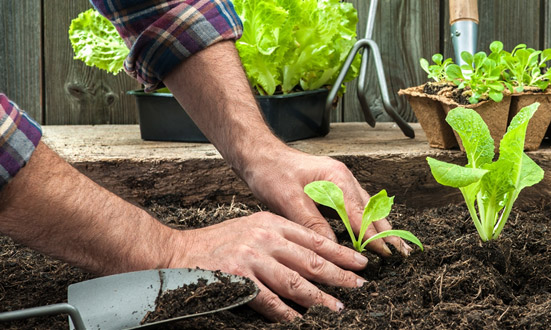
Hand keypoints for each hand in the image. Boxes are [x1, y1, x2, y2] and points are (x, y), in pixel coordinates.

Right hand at [167, 211, 367, 320]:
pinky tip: (300, 320)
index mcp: (272, 223)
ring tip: (337, 308)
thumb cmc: (218, 243)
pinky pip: (269, 300)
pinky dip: (286, 312)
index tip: (360, 262)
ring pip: (295, 282)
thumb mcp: (253, 228)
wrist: (177, 252)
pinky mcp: (237, 279)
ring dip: (319, 297)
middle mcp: (265, 238)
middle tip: (359, 286)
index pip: (315, 239)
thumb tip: (314, 259)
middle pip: (311, 260)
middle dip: (339, 275)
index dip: (341, 252)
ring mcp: (251, 258)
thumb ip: (281, 239)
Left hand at [246, 147, 411, 256]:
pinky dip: (367, 220)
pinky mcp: (334, 186)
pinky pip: (357, 205)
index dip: (373, 236)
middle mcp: (343, 178)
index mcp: (336, 178)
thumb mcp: (288, 200)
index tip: (385, 253)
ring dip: (380, 227)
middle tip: (402, 253)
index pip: (360, 214)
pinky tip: (372, 232)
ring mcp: (340, 181)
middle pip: (372, 209)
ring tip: (395, 246)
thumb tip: (331, 246)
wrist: (259, 154)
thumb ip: (311, 223)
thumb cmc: (271, 172)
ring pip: (368, 207)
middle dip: (387, 232)